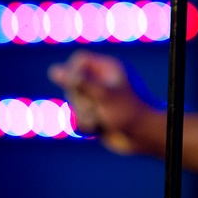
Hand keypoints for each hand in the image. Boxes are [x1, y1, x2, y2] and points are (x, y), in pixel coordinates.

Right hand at [48, 50, 164, 155]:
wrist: (144, 137)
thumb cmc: (128, 112)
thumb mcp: (102, 95)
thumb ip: (78, 82)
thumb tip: (53, 70)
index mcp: (108, 68)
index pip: (78, 60)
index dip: (71, 72)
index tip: (74, 86)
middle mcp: (102, 81)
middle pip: (72, 84)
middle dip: (78, 100)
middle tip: (94, 108)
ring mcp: (98, 99)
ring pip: (74, 103)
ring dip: (82, 115)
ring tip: (99, 121)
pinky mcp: (96, 115)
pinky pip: (78, 118)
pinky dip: (85, 125)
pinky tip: (99, 129)